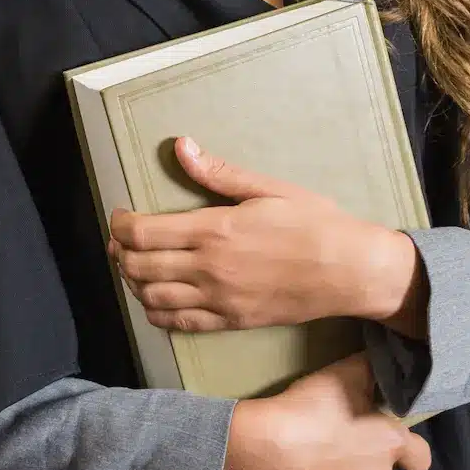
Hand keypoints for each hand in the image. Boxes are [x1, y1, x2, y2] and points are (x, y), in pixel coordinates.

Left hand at [109, 137, 423, 333]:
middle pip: (138, 266)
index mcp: (214, 230)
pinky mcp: (230, 321)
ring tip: (135, 268)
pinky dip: (156, 313)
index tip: (120, 215)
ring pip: (152, 298)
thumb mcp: (269, 189)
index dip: (120, 224)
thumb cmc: (315, 223)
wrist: (349, 270)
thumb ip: (220, 173)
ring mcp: (218, 299)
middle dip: (120, 252)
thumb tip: (182, 147)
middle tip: (122, 241)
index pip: (143, 232)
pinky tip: (155, 301)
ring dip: (134, 283)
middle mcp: (209, 268)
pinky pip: (179, 323)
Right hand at [222, 354, 431, 469]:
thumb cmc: (314, 407)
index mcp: (390, 444)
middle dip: (368, 453)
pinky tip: (305, 469)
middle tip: (341, 433)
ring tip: (318, 451)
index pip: (420, 458)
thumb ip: (372, 370)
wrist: (269, 447)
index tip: (393, 437)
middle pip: (382, 466)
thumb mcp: (347, 373)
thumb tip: (385, 366)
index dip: (411, 448)